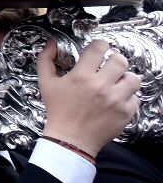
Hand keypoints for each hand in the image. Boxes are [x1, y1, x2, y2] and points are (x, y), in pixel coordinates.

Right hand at [39, 39, 141, 154]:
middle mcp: (101, 86)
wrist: (70, 139)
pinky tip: (118, 100)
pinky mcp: (126, 113)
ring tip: (118, 83)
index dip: (101, 45)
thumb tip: (52, 43)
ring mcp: (116, 100)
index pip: (99, 48)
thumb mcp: (46, 83)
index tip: (100, 49)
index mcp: (81, 76)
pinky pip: (136, 98)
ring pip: (133, 78)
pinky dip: (128, 97)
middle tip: (110, 66)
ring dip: (126, 78)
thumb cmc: (58, 110)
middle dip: (115, 60)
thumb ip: (46, 60)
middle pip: (120, 61)